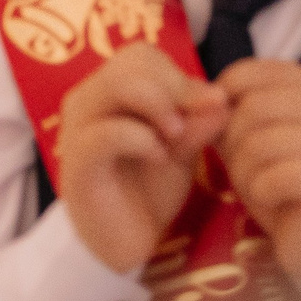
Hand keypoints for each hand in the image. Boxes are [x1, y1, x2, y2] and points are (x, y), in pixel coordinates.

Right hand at [56, 45, 226, 274]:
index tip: (209, 105)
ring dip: (158, 105)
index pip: (142, 55)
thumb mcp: (182, 150)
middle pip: (130, 61)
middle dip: (174, 86)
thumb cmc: (147, 190)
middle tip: (194, 121)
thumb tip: (222, 97)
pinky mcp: (77, 162)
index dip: (179, 74)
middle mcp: (88, 99)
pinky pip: (107, 132)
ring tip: (177, 135)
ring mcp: (78, 128)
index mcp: (110, 90)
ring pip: (116, 84)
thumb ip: (197, 122)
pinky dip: (141, 138)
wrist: (123, 246)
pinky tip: (158, 157)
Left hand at [213, 60, 300, 283]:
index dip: (222, 105)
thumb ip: (225, 112)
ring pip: (261, 143)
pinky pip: (277, 177)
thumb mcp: (246, 139)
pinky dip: (263, 192)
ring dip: (245, 173)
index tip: (225, 133)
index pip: (247, 73)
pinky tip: (275, 201)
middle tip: (243, 169)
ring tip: (259, 188)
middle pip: (253, 108)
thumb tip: (200, 92)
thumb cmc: (276, 185)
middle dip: (233, 144)